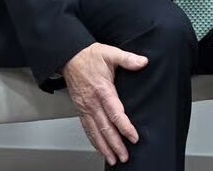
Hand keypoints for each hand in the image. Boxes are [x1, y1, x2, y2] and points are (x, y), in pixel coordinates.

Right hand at [62, 42, 147, 165]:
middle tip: (124, 156)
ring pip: (95, 132)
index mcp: (102, 90)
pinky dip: (94, 141)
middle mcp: (92, 102)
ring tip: (113, 159)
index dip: (125, 127)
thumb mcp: (110, 53)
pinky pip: (87, 128)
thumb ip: (127, 59)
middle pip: (105, 128)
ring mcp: (85, 108)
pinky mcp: (81, 110)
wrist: (70, 57)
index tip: (133, 137)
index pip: (115, 113)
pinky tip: (100, 148)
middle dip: (115, 144)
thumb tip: (143, 61)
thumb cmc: (90, 56)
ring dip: (104, 147)